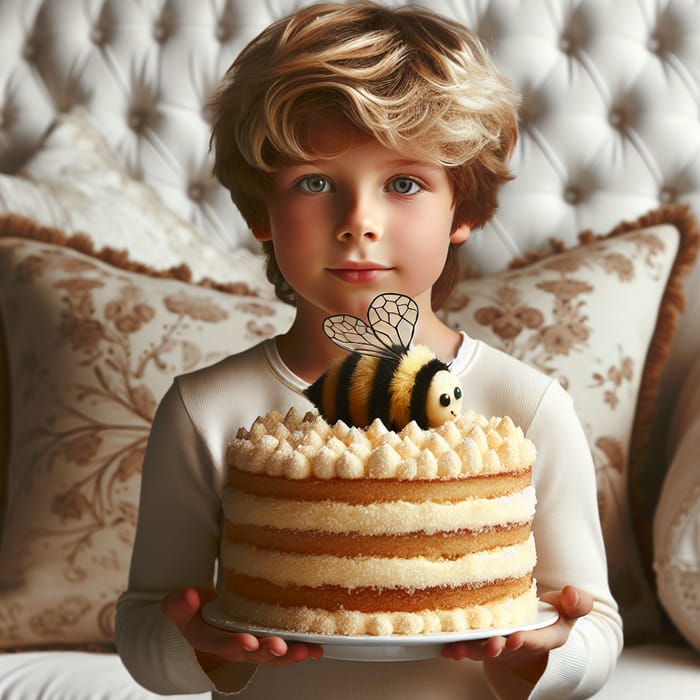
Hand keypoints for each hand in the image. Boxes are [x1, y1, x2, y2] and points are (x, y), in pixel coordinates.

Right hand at [161, 587, 322, 669]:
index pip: (221, 644)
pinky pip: (282, 651)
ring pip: (270, 655)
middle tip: (280, 647)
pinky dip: (299, 651)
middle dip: (267, 651)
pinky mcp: (264, 643)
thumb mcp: (179, 608)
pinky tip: (316, 649)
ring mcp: (251, 647)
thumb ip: (179, 604)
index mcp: (209, 640)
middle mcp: (232, 648)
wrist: (200, 624)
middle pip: (251, 653)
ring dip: (288, 655)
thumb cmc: (193, 614)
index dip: (234, 643)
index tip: (248, 641)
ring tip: (305, 651)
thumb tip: (188, 595)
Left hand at [441, 586, 592, 684]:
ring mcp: (499, 643)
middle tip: (491, 644)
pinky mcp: (481, 640)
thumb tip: (571, 593)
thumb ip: (576, 602)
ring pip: (483, 649)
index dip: (528, 640)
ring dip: (471, 650)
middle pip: (507, 648)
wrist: (536, 625)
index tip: (517, 638)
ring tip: (458, 649)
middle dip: (497, 647)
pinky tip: (444, 645)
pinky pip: (468, 645)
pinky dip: (456, 647)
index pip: (538, 640)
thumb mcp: (569, 608)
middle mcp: (520, 644)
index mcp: (546, 637)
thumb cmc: (554, 613)